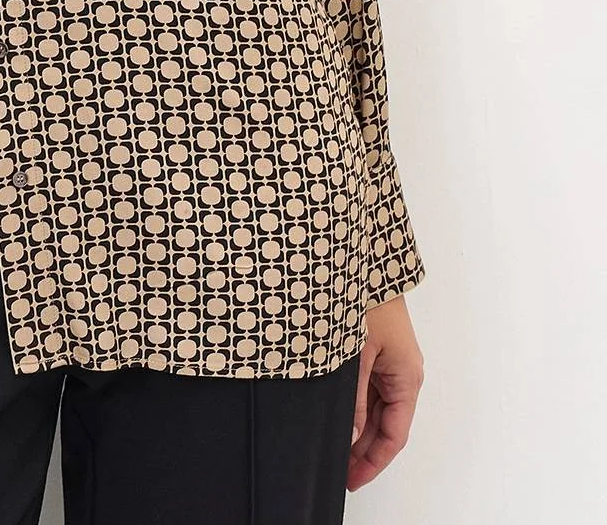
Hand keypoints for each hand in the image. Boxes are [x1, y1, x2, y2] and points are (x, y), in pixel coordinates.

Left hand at [348, 294, 424, 489]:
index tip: (354, 479)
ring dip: (359, 430)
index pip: (394, 435)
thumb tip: (350, 436)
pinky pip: (371, 391)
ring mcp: (391, 364)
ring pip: (378, 410)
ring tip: (336, 449)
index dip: (374, 461)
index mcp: (407, 378)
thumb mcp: (357, 354)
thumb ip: (354, 399)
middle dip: (364, 450)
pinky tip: (339, 418)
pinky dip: (358, 408)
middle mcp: (403, 374)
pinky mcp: (378, 353)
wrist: (364, 264)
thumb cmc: (368, 301)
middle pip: (386, 426)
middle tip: (339, 469)